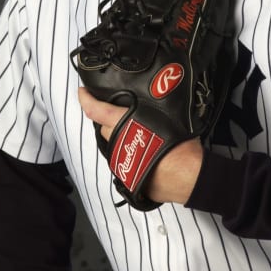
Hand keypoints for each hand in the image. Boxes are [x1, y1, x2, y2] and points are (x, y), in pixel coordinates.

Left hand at [78, 87, 202, 203]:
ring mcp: (120, 162)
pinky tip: (145, 153)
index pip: (96, 110)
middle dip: (112, 122)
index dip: (86, 99)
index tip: (82, 92)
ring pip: (113, 145)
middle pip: (105, 128)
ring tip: (141, 136)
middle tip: (128, 116)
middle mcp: (117, 142)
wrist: (188, 176)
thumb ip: (149, 112)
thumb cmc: (180, 145)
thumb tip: (147, 106)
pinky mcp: (126, 177)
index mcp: (124, 124)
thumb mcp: (166, 117)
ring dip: (121, 139)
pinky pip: (122, 160)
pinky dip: (129, 154)